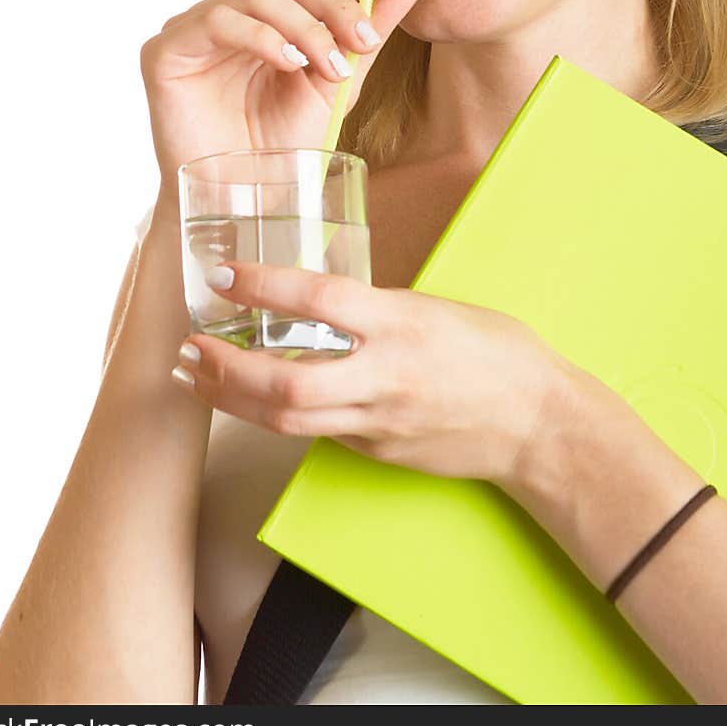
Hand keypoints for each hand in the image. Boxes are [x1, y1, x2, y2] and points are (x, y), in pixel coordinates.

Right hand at [139, 0, 423, 191]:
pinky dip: (261, 37)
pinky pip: (217, 20)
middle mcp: (230, 16)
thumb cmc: (281, 150)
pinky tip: (288, 64)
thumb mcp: (336, 86)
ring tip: (328, 68)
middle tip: (363, 40)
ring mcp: (194, 29)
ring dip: (304, 27)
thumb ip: (365, 35)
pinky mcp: (165, 50)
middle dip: (333, 4)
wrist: (242, 202)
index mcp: (268, 21)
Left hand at [171, 260, 576, 486]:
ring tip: (197, 376)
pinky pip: (315, 432)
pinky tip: (252, 399)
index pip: (317, 298)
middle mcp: (384, 374)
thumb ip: (377, 309)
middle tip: (189, 347)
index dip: (262, 286)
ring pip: (286, 418)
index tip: (223, 276)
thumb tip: (323, 303)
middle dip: (224, 368)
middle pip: (284, 381)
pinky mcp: (376, 449)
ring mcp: (378, 420)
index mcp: (401, 323)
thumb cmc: (496, 352)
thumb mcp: (435, 308)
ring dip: (231, 398)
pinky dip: (275, 414)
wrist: (537, 423)